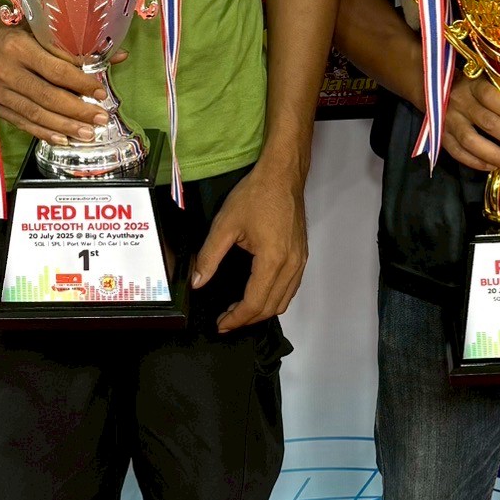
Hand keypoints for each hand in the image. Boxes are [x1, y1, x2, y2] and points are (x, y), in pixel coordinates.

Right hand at [0, 7, 119, 144]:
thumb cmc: (11, 28)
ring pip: (35, 113)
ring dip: (64, 126)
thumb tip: (119, 56)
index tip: (100, 93)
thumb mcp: (40, 30)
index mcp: (18, 47)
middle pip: (47, 96)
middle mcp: (5, 70)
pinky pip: (21, 122)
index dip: (81, 84)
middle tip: (101, 118)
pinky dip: (43, 132)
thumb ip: (77, 47)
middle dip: (77, 111)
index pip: (56, 70)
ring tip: (87, 133)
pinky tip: (62, 138)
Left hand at [189, 157, 307, 332]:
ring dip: (261, 311)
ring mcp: (300, 261)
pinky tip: (258, 296)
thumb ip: (209, 256)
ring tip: (239, 312)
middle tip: (225, 321)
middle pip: (271, 307)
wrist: (283, 176)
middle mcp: (291, 265)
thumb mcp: (225, 224)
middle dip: (247, 319)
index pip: (255, 302)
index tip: (220, 324)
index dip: (236, 318)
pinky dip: (274, 299)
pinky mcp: (302, 256)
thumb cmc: (256, 195)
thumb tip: (197, 282)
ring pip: (283, 300)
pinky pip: (290, 288)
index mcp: (273, 259)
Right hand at [441, 76, 499, 174]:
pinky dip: (475, 161)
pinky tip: (493, 168)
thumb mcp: (494, 86)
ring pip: (470, 141)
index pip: (491, 96)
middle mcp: (458, 102)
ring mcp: (447, 120)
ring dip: (494, 155)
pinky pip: (457, 152)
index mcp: (472, 84)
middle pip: (486, 121)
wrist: (433, 88)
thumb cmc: (473, 88)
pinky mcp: (441, 136)